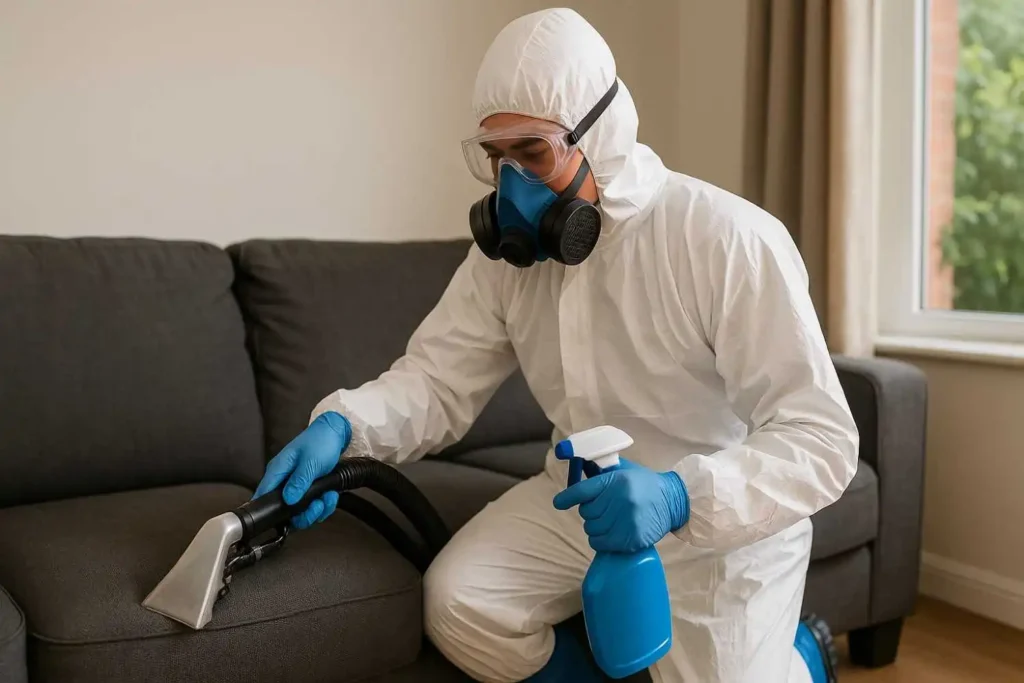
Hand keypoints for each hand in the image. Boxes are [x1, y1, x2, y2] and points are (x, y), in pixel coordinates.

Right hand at [253, 411, 351, 529]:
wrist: (337, 433)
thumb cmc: (320, 441)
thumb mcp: (310, 461)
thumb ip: (299, 481)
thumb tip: (288, 499)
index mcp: (279, 470)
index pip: (263, 494)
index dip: (268, 510)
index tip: (283, 519)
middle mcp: (285, 481)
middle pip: (285, 510)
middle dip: (303, 514)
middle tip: (316, 507)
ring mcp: (298, 486)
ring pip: (301, 511)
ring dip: (317, 510)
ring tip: (327, 499)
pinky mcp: (310, 489)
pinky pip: (314, 506)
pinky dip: (325, 505)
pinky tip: (331, 496)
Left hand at [552, 458, 688, 552]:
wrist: (673, 501)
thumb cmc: (643, 483)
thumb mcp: (623, 471)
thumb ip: (600, 473)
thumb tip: (575, 471)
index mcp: (616, 481)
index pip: (582, 491)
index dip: (567, 498)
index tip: (559, 502)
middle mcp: (620, 500)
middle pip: (585, 512)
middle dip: (589, 511)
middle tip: (602, 509)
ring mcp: (626, 521)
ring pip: (591, 529)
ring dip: (595, 526)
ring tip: (608, 521)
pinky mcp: (631, 539)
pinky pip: (600, 543)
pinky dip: (600, 540)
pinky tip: (609, 534)